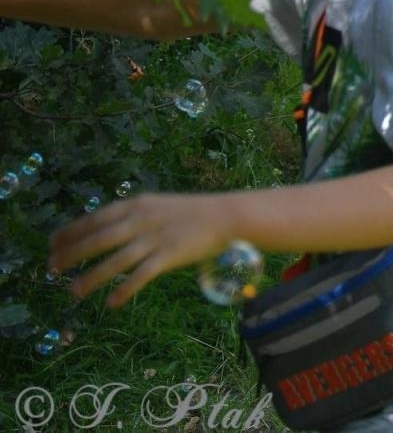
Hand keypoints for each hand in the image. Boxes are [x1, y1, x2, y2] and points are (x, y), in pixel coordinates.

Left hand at [50, 192, 230, 307]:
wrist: (226, 214)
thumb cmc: (190, 212)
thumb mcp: (156, 206)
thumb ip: (132, 216)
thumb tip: (103, 230)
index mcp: (136, 205)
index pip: (95, 219)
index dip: (71, 232)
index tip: (51, 244)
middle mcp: (141, 220)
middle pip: (99, 239)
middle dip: (72, 254)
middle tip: (51, 269)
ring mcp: (155, 238)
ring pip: (116, 260)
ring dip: (92, 277)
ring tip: (73, 292)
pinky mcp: (169, 255)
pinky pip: (142, 275)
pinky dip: (125, 289)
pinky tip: (112, 302)